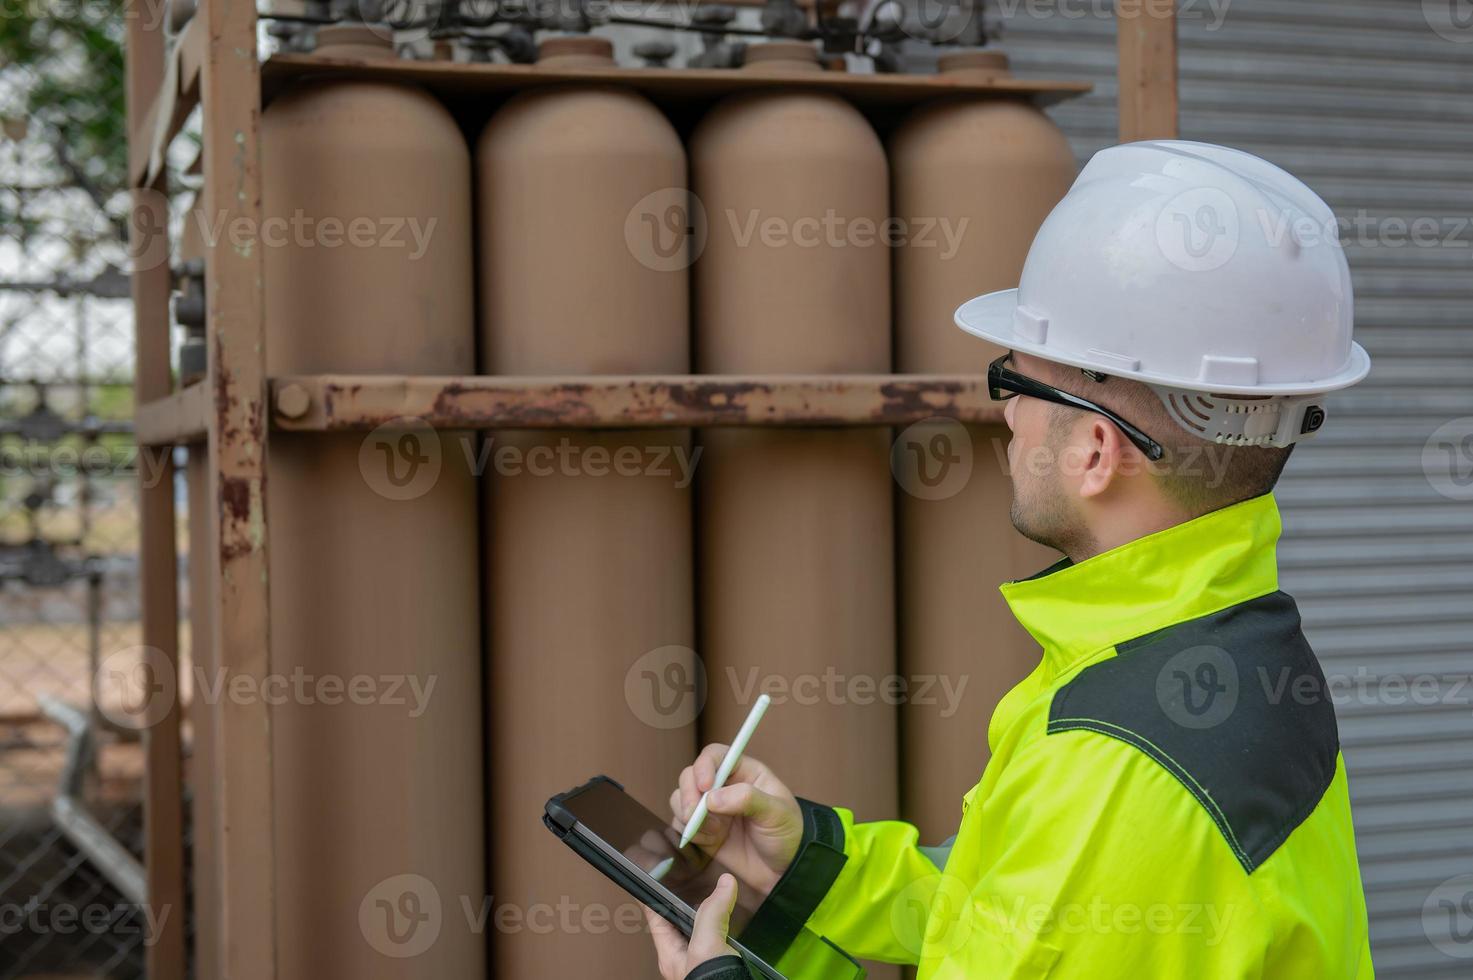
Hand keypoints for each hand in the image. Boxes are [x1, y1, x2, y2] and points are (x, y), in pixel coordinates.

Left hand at [646, 873, 740, 979]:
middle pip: (678, 923)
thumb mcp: (706, 945)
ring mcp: (702, 963)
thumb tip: (724, 884)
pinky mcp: (720, 965)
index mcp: (669, 954)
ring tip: (711, 894)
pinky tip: (732, 921)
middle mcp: (683, 958)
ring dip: (705, 914)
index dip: (652, 895)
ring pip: (700, 932)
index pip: (655, 917)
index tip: (650, 876)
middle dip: (683, 902)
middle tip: (686, 880)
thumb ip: (712, 913)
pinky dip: (724, 927)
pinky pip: (719, 940)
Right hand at [671, 745, 802, 896]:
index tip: (705, 786)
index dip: (704, 766)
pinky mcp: (702, 830)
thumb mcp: (776, 812)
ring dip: (689, 814)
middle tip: (696, 814)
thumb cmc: (787, 834)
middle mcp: (723, 787)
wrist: (784, 871)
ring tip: (714, 831)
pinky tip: (710, 841)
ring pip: (680, 798)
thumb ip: (747, 799)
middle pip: (690, 775)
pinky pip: (680, 824)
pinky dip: (688, 832)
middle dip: (689, 794)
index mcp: (744, 772)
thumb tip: (712, 798)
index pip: (714, 756)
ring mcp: (711, 809)